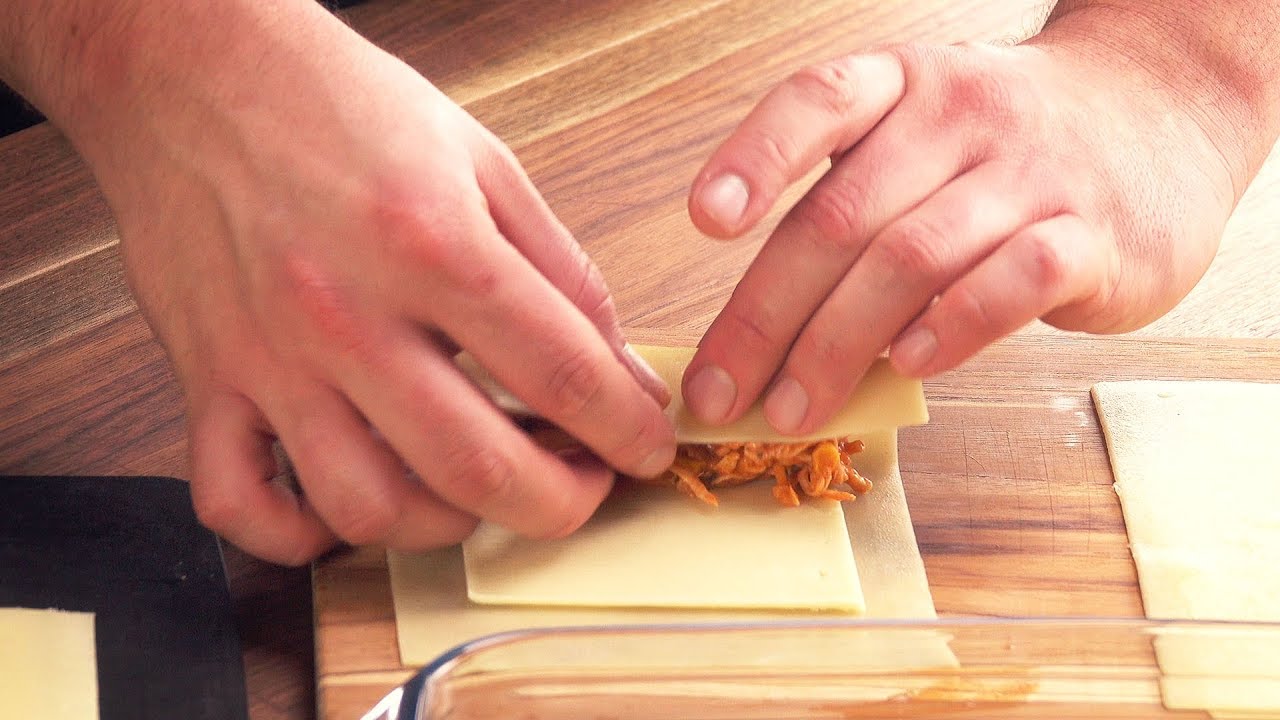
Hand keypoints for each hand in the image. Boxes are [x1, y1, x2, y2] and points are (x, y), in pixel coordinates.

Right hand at [66, 4, 674, 563]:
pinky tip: (346, 512)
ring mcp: (270, 358)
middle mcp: (349, 314)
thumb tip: (614, 362)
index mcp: (433, 245)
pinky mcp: (207, 380)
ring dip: (445, 527)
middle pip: (476, 467)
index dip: (626, 429)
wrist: (190, 70)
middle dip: (560, 504)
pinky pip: (239, 505)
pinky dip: (298, 537)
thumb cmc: (336, 103)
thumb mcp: (481, 158)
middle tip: (583, 488)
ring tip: (477, 493)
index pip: (561, 374)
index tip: (646, 448)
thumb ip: (560, 268)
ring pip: (367, 506)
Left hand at [682, 35, 1241, 434]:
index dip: (755, 158)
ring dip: (837, 344)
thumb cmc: (1005, 147)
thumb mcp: (922, 138)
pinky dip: (953, 328)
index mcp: (901, 86)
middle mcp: (958, 117)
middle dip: (766, 316)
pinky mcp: (1093, 234)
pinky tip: (911, 366)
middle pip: (840, 217)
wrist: (1161, 112)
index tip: (704, 220)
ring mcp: (1030, 172)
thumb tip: (762, 336)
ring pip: (911, 258)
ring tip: (792, 406)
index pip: (816, 103)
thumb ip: (852, 213)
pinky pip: (1012, 282)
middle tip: (720, 390)